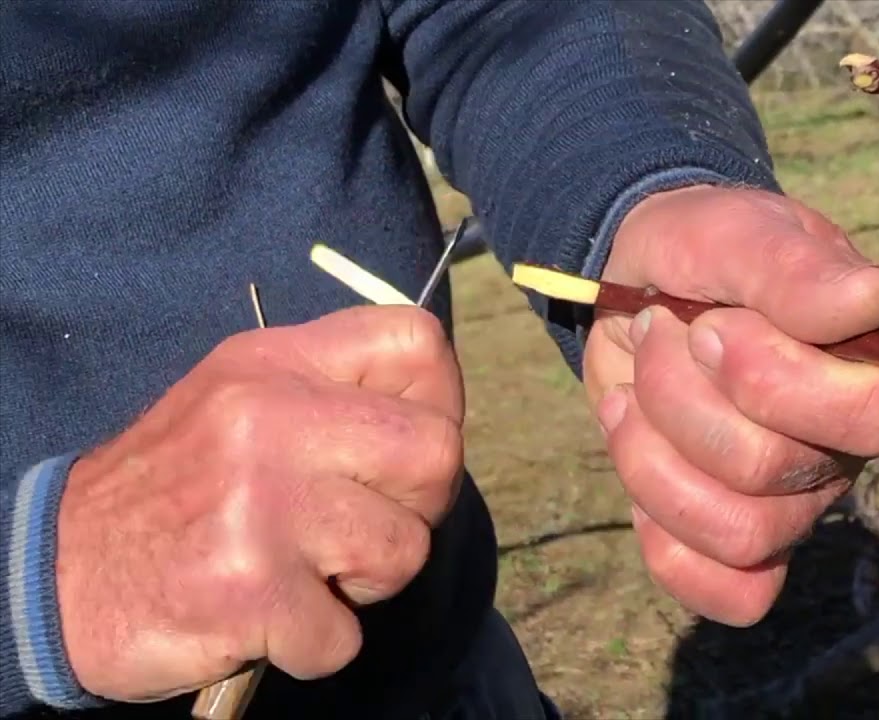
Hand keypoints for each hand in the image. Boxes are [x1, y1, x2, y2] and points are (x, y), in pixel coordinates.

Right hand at [56, 305, 464, 701]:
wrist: (59, 574)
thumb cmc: (173, 489)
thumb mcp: (238, 400)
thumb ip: (330, 394)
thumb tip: (432, 416)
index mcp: (273, 364)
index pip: (415, 342)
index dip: (439, 400)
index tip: (406, 446)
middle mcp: (269, 421)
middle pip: (437, 452)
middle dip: (420, 505)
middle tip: (363, 524)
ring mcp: (260, 505)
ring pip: (403, 550)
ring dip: (365, 582)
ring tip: (306, 571)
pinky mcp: (249, 590)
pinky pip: (344, 635)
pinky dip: (316, 642)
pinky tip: (269, 619)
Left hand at [583, 185, 878, 625]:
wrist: (642, 286)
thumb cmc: (707, 252)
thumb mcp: (737, 233)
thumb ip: (794, 270)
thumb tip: (870, 300)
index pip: (869, 416)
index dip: (768, 381)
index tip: (707, 323)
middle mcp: (849, 443)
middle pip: (774, 473)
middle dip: (683, 400)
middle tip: (659, 336)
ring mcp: (801, 498)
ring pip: (742, 534)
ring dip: (653, 457)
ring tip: (630, 390)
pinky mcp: (745, 538)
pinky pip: (732, 592)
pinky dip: (668, 539)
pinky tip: (639, 453)